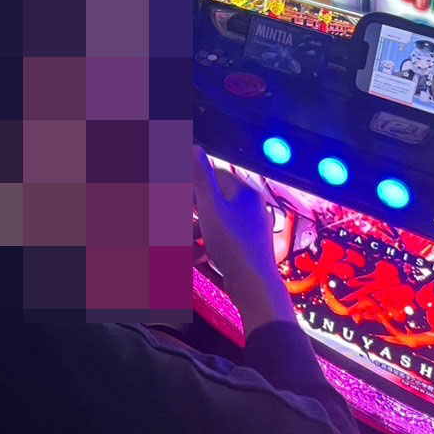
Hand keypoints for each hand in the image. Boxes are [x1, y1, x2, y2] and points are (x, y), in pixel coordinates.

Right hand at [194, 148, 294, 332]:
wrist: (254, 285)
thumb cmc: (233, 243)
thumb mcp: (210, 207)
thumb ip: (201, 177)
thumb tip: (195, 148)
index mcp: (245, 193)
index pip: (215, 175)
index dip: (193, 182)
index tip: (178, 191)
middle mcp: (252, 207)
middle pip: (215, 200)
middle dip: (193, 210)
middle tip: (182, 221)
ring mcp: (253, 229)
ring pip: (217, 222)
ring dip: (198, 230)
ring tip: (187, 242)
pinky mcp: (249, 248)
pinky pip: (224, 239)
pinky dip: (209, 244)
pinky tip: (199, 256)